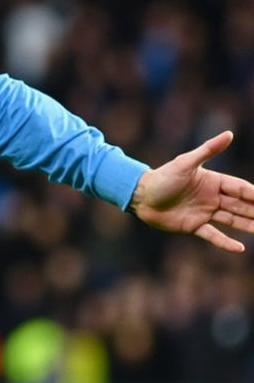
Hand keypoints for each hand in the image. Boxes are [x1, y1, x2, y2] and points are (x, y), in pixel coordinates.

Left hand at [129, 131, 253, 251]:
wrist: (139, 196)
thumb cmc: (162, 177)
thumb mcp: (186, 162)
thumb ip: (208, 150)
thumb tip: (229, 134)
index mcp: (213, 182)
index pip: (240, 188)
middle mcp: (212, 197)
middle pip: (241, 205)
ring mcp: (204, 212)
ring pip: (232, 220)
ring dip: (248, 225)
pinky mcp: (193, 226)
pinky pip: (213, 235)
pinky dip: (225, 242)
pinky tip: (240, 249)